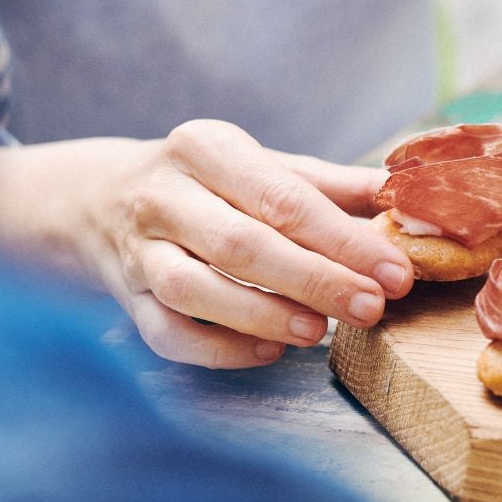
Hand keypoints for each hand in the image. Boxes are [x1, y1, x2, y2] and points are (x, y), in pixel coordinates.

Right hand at [0, 122, 412, 368]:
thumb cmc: (204, 184)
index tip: (395, 271)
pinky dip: (218, 349)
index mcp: (204, 148)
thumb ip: (330, 184)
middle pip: (240, 243)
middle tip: (370, 307)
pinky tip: (269, 352)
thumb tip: (403, 195)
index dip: (343, 239)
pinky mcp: (126, 299)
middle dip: (313, 279)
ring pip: (194, 289)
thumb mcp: (260, 166)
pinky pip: (166, 334)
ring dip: (261, 314)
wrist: (98, 199)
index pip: (281, 197)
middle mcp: (163, 196)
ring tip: (318, 333)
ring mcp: (137, 251)